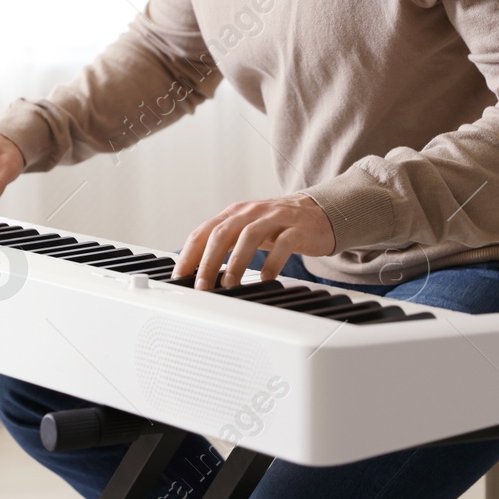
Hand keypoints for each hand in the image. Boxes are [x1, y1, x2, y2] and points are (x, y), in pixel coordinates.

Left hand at [172, 193, 334, 289]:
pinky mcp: (297, 229)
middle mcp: (252, 212)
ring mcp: (275, 218)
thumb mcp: (247, 229)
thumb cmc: (278, 225)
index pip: (204, 231)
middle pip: (222, 233)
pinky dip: (272, 263)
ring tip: (229, 285)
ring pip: (249, 236)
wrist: (319, 212)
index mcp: (234, 213)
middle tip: (201, 286)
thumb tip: (195, 272)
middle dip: (208, 261)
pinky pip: (283, 244)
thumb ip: (224, 245)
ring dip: (236, 263)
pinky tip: (266, 279)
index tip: (179, 277)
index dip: (189, 255)